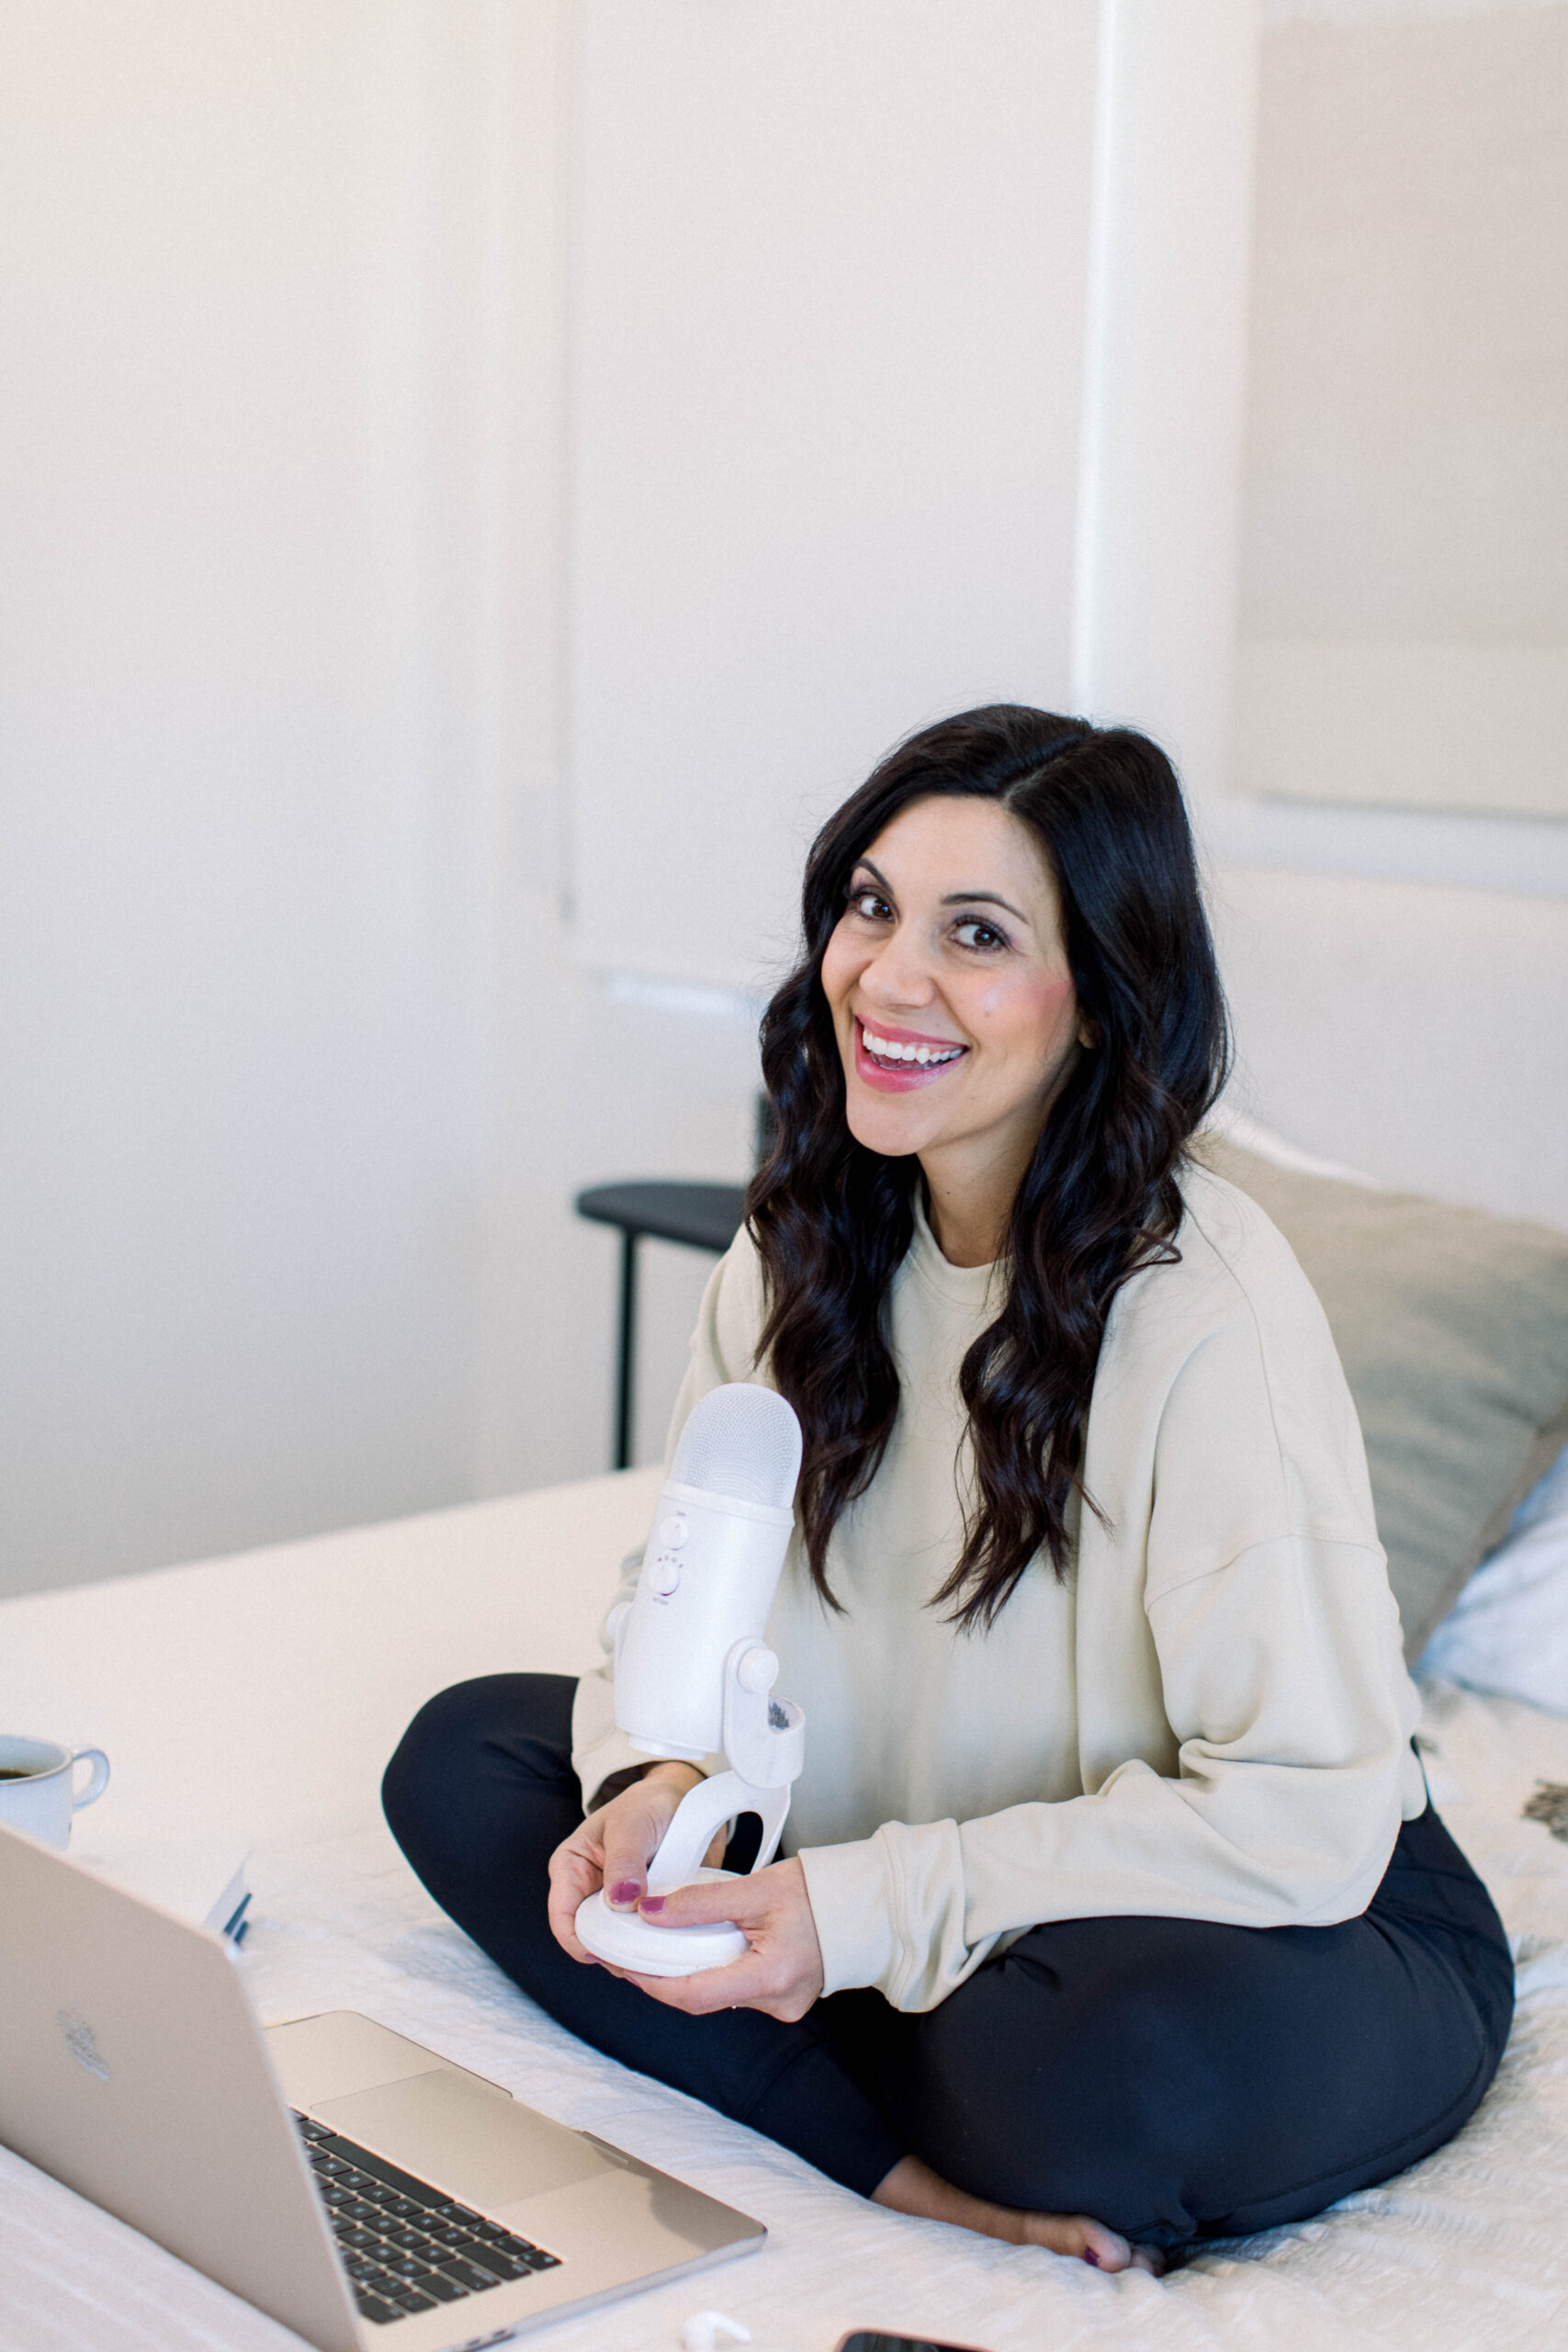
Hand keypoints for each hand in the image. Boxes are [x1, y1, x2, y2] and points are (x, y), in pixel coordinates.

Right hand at [547, 1764, 724, 1963]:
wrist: (685, 1800)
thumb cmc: (649, 1804)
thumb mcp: (632, 1825)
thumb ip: (625, 1861)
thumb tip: (619, 1901)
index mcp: (572, 1868)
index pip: (563, 1917)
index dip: (580, 1942)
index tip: (608, 1955)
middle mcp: (589, 1891)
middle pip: (591, 1938)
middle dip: (612, 1954)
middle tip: (640, 1962)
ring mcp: (617, 1905)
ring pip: (619, 1945)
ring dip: (637, 1953)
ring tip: (659, 1955)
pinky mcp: (643, 1912)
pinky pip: (644, 1941)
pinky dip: (655, 1947)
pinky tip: (670, 1949)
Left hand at [622, 1856, 824, 2022]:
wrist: (863, 1902)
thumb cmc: (818, 1892)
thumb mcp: (754, 1888)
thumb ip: (700, 1902)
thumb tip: (651, 1913)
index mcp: (771, 1978)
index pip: (694, 1995)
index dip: (653, 1982)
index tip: (625, 1965)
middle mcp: (777, 2002)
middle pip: (704, 1997)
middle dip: (666, 1975)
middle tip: (635, 1950)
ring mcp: (783, 2005)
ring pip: (719, 1993)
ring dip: (691, 1970)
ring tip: (664, 1943)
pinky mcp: (784, 1998)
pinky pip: (738, 1988)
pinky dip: (715, 1969)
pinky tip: (702, 1947)